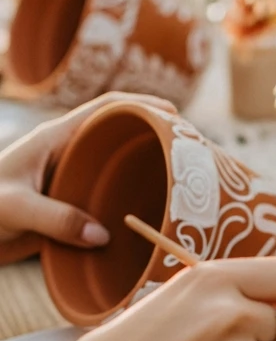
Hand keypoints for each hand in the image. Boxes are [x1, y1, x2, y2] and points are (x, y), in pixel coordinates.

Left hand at [0, 93, 174, 257]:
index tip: (176, 113)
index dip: (143, 104)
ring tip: (181, 185)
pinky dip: (129, 205)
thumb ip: (55, 219)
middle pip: (119, 136)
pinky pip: (107, 200)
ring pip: (116, 169)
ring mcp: (69, 181)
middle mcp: (66, 156)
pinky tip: (148, 219)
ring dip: (146, 173)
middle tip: (192, 152)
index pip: (106, 108)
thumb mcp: (14, 208)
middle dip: (156, 138)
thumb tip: (103, 235)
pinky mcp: (68, 208)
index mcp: (54, 139)